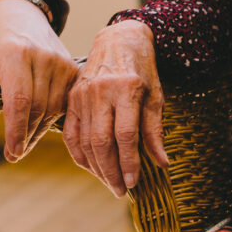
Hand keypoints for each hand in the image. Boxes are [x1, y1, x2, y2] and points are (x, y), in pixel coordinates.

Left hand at [0, 0, 76, 161]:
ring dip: (37, 130)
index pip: (20, 101)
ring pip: (53, 109)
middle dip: (25, 135)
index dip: (16, 130)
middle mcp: (43, 56)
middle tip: (13, 153)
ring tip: (22, 143)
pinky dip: (51, 118)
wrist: (19, 13)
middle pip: (37, 109)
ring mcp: (61, 61)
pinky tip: (37, 128)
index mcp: (15, 53)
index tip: (12, 152)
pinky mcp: (72, 68)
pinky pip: (64, 102)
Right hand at [62, 19, 168, 196]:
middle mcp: (101, 91)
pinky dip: (79, 154)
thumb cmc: (141, 69)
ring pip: (85, 140)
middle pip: (102, 141)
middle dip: (111, 171)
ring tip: (109, 183)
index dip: (129, 162)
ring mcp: (82, 94)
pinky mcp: (71, 97)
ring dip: (96, 167)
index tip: (134, 182)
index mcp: (126, 88)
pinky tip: (91, 167)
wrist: (118, 40)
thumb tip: (161, 163)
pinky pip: (71, 133)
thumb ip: (154, 130)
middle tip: (121, 190)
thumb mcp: (155, 95)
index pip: (125, 135)